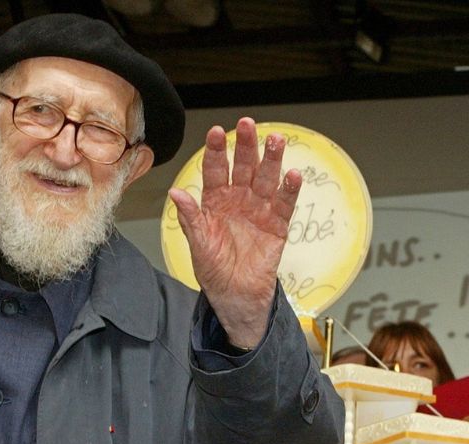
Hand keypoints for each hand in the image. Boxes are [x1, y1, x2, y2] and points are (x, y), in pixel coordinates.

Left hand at [168, 117, 301, 348]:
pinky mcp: (277, 225)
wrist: (235, 295)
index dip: (215, 151)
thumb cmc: (213, 269)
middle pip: (243, 167)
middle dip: (246, 146)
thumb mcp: (197, 243)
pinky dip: (289, 190)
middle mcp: (238, 200)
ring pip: (266, 179)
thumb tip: (175, 193)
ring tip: (276, 141)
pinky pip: (284, 204)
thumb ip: (190, 217)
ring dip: (271, 160)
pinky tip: (293, 174)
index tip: (216, 132)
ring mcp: (259, 210)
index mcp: (215, 201)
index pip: (214, 170)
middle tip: (248, 124)